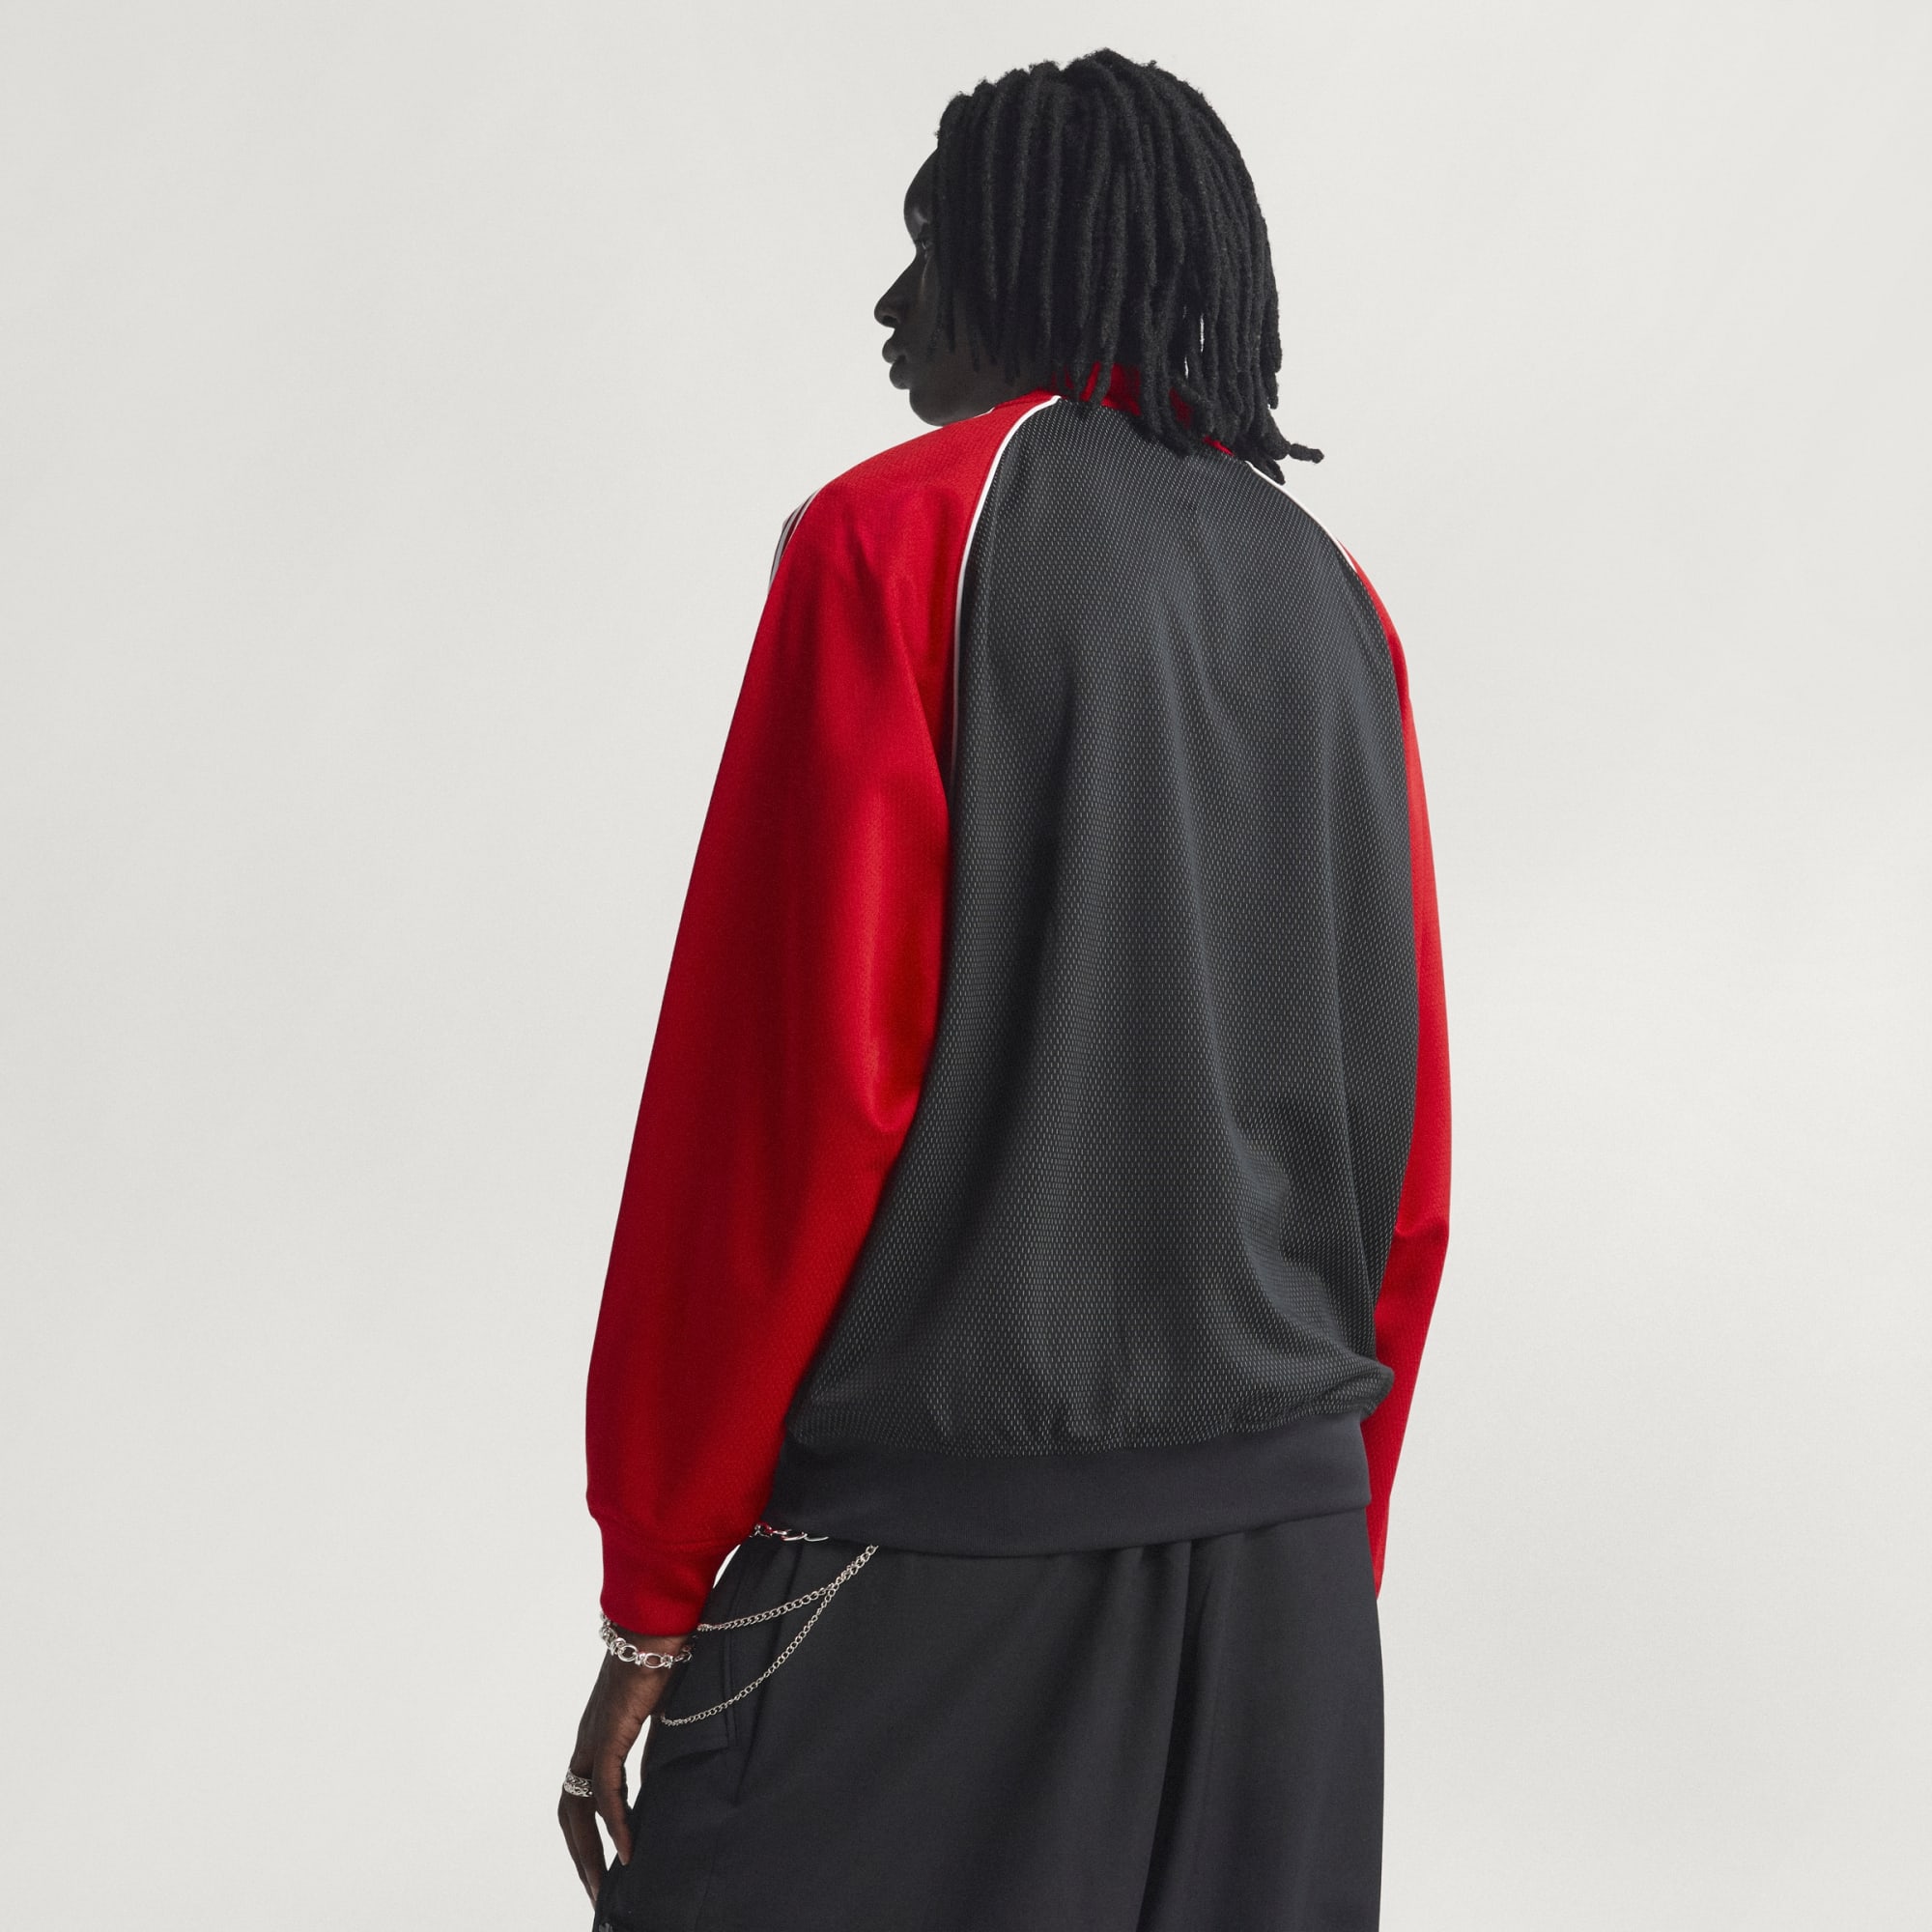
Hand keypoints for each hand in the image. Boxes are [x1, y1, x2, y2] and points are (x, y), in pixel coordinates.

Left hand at [558, 1630, 689, 1905]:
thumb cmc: (667, 1646)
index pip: (584, 1791)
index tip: (607, 1863)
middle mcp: (590, 1735)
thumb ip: (660, 1735)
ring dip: (588, 1851)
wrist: (661, 1611)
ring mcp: (596, 1733)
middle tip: (598, 1892)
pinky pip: (608, 1789)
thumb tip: (669, 1762)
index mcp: (601, 1729)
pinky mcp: (611, 1729)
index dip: (588, 1830)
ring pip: (579, 1805)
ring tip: (604, 1886)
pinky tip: (628, 1848)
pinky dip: (615, 1823)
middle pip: (571, 1808)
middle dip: (581, 1854)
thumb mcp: (666, 1705)